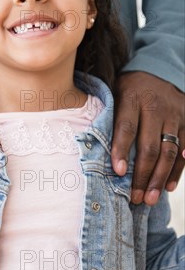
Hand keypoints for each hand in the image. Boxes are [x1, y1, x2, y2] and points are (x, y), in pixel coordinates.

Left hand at [112, 71, 183, 204]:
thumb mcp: (115, 95)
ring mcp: (175, 115)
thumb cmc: (128, 91)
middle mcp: (156, 107)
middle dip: (143, 175)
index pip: (126, 127)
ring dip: (160, 178)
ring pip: (170, 152)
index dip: (122, 150)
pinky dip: (178, 170)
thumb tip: (93, 151)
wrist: (158, 70)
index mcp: (132, 99)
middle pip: (150, 146)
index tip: (118, 172)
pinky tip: (168, 186)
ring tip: (150, 199)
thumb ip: (109, 119)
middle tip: (135, 197)